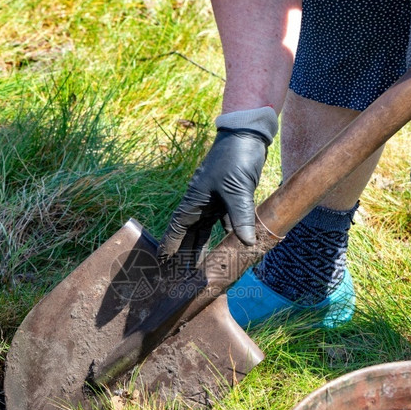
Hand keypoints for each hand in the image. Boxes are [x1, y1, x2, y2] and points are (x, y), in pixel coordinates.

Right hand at [157, 128, 268, 266]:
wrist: (248, 135)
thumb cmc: (235, 158)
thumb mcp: (236, 189)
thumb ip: (240, 216)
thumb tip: (246, 244)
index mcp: (195, 199)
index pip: (177, 227)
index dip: (169, 244)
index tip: (162, 261)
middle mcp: (202, 201)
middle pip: (190, 232)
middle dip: (185, 252)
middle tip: (181, 273)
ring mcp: (216, 200)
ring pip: (206, 228)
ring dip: (204, 246)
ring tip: (201, 266)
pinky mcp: (230, 197)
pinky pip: (225, 221)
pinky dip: (226, 234)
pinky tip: (228, 246)